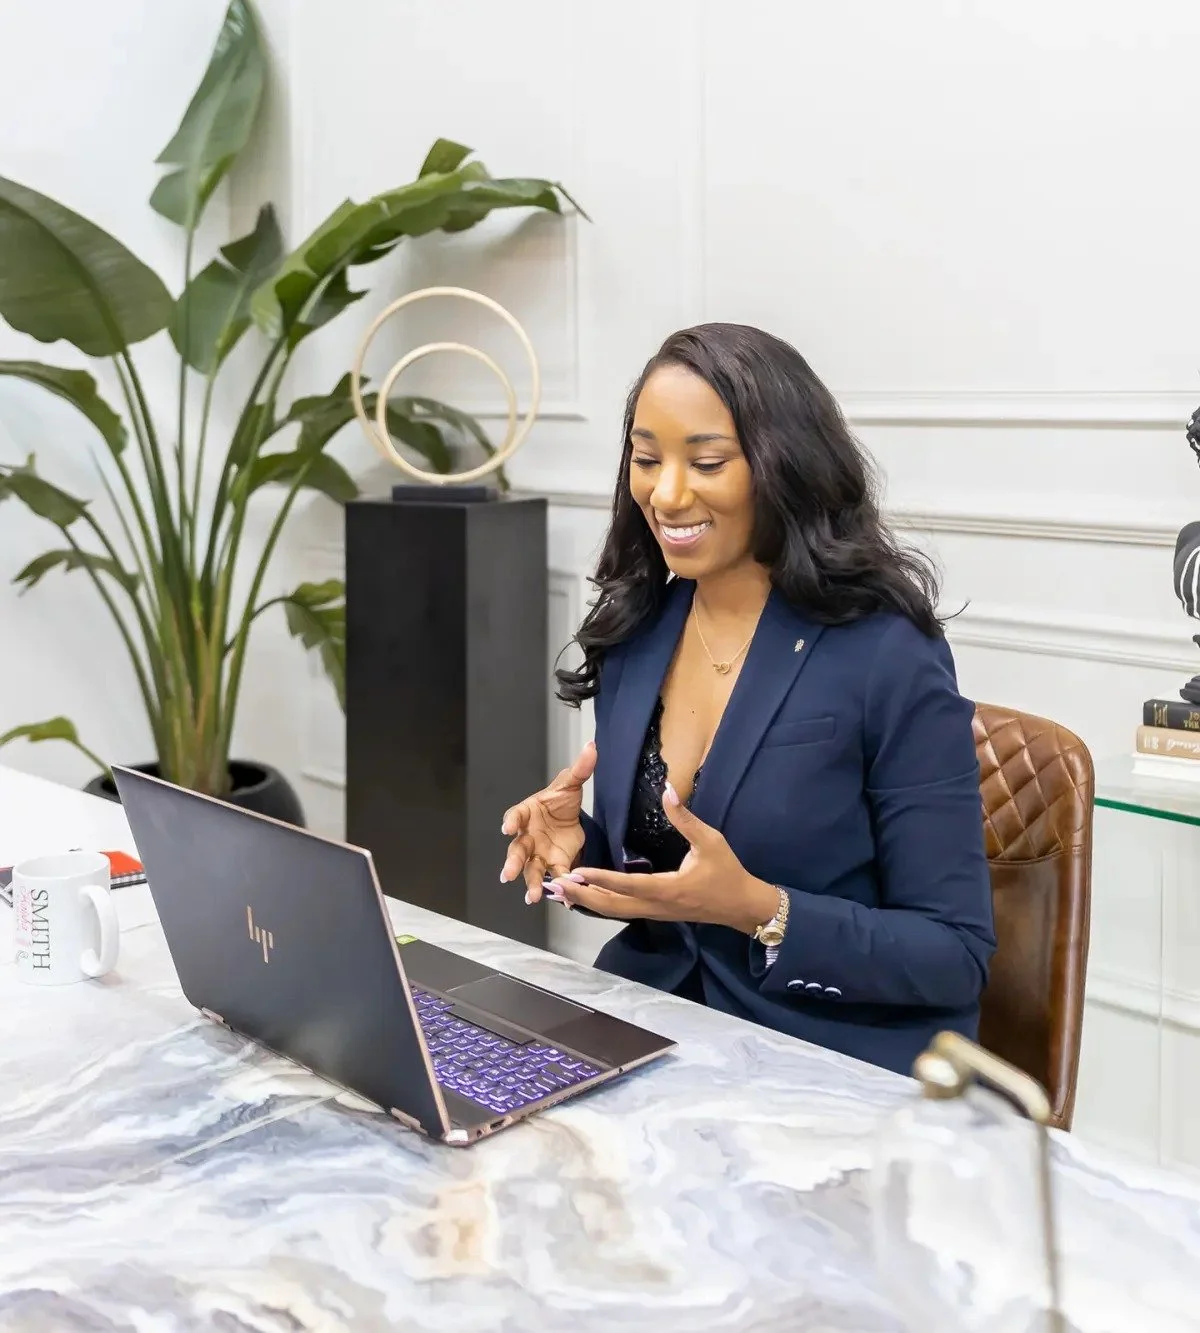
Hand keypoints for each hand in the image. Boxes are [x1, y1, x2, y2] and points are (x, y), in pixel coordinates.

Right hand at [500, 742, 597, 902]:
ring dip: (531, 883)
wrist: (570, 817)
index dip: (511, 822)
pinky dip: (558, 888)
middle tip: (507, 874)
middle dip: (512, 862)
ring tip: (532, 897)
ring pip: (531, 870)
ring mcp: (538, 853)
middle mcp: (528, 835)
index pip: (515, 815)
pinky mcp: (553, 863)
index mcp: (527, 812)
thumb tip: (591, 747)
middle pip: (517, 850)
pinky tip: (563, 900)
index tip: (507, 828)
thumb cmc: (561, 800)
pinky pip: (554, 876)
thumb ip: (580, 769)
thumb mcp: (571, 784)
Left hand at [553, 783, 779, 934]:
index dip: (601, 879)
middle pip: (612, 906)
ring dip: (588, 901)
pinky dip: (603, 904)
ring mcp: (655, 913)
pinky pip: (624, 910)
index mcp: (667, 888)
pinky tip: (588, 896)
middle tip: (555, 886)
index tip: (577, 872)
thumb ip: (685, 818)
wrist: (741, 906)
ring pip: (615, 911)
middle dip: (582, 896)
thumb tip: (667, 790)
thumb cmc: (727, 873)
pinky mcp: (657, 913)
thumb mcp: (710, 841)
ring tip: (561, 892)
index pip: (628, 885)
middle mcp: (656, 906)